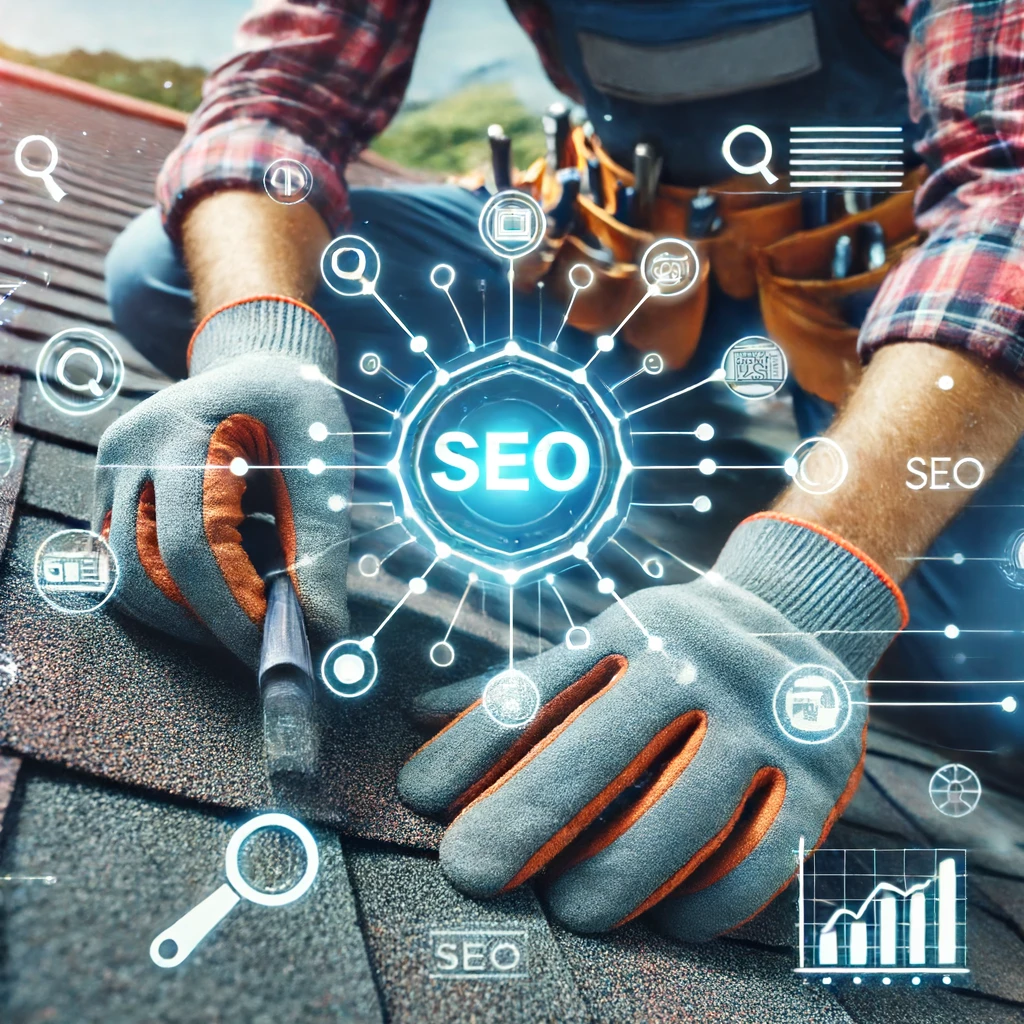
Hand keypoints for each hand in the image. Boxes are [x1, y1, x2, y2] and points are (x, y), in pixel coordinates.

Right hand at [93, 297, 351, 666]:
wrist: (256, 366)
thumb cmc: (299, 409)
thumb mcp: (324, 460)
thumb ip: (320, 542)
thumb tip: (322, 631)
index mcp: (184, 429)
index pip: (191, 546)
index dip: (228, 611)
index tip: (270, 648)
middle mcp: (131, 448)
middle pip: (142, 571)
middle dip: (202, 625)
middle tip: (256, 647)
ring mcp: (111, 469)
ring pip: (123, 577)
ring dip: (182, 613)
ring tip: (244, 607)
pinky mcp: (108, 489)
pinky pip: (124, 564)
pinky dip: (171, 590)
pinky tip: (221, 576)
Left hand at [398, 514, 905, 939]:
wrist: (801, 614)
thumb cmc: (672, 648)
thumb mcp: (602, 643)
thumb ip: (521, 685)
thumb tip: (417, 713)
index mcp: (630, 629)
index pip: (540, 689)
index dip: (473, 745)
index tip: (419, 797)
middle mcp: (696, 665)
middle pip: (601, 747)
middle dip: (529, 815)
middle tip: (471, 872)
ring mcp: (763, 718)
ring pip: (685, 809)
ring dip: (621, 870)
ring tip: (571, 913)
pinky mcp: (822, 772)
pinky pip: (768, 849)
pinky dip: (716, 894)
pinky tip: (672, 921)